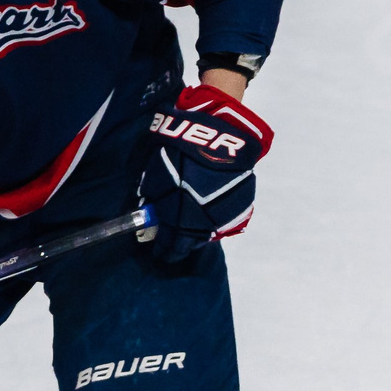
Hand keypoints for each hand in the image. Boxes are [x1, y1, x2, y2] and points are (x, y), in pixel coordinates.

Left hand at [139, 84, 269, 264]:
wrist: (219, 140)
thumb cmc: (179, 156)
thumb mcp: (155, 176)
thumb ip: (151, 200)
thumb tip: (149, 215)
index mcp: (178, 222)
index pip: (168, 248)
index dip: (162, 250)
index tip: (158, 249)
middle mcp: (202, 227)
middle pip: (189, 245)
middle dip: (179, 243)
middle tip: (173, 239)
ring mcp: (224, 220)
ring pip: (208, 235)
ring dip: (197, 232)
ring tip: (189, 224)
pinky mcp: (240, 209)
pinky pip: (223, 221)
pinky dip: (213, 219)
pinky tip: (207, 210)